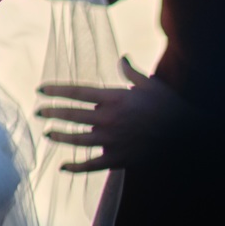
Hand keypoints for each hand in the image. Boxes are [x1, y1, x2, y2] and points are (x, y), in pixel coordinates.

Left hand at [37, 56, 194, 171]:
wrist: (186, 135)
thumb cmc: (169, 106)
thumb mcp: (150, 84)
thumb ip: (131, 72)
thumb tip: (122, 58)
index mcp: (114, 98)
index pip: (77, 92)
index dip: (56, 90)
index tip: (40, 90)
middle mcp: (109, 118)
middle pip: (72, 115)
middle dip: (52, 112)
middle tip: (38, 112)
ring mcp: (112, 140)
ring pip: (77, 139)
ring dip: (60, 136)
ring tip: (47, 134)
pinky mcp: (118, 159)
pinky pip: (91, 164)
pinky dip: (75, 167)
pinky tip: (63, 166)